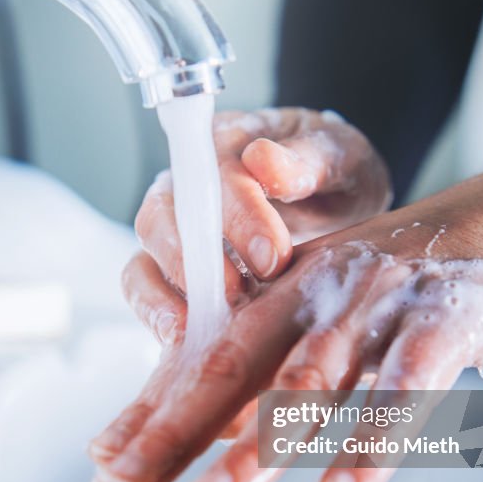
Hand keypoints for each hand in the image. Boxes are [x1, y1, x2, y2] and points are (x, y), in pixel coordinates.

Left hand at [93, 154, 482, 481]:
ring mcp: (377, 302)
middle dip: (177, 427)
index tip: (108, 463)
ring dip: (262, 443)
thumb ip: (266, 374)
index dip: (151, 409)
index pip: (202, 354)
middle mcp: (316, 293)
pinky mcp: (442, 317)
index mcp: (281, 293)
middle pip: (235, 361)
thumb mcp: (323, 318)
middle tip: (129, 480)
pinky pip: (404, 384)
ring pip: (311, 376)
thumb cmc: (402, 285)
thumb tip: (201, 435)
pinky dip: (372, 441)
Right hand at [127, 108, 390, 343]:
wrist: (338, 211)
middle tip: (241, 293)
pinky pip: (142, 288)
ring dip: (171, 289)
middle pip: (165, 212)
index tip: (273, 255)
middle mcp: (186, 184)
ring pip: (145, 252)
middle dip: (200, 258)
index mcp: (226, 143)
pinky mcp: (166, 271)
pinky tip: (185, 337)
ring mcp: (170, 228)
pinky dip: (156, 312)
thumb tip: (262, 159)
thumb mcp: (340, 159)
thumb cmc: (331, 177)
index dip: (239, 214)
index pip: (216, 172)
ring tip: (208, 322)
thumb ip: (308, 158)